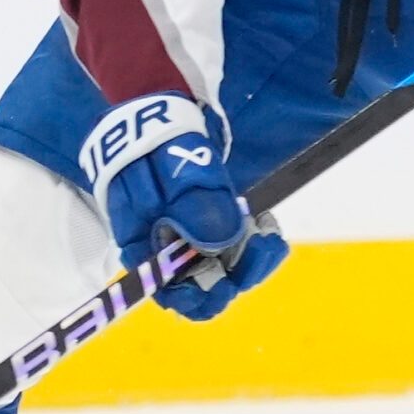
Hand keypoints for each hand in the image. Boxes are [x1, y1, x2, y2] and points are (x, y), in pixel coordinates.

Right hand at [79, 94, 287, 321]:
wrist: (154, 114)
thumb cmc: (158, 146)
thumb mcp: (177, 175)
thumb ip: (196, 210)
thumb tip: (221, 245)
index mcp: (147, 251)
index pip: (178, 298)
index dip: (209, 299)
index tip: (237, 280)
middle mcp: (165, 255)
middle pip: (208, 286)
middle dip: (243, 269)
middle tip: (266, 240)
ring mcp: (185, 241)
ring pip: (224, 268)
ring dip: (250, 254)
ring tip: (265, 226)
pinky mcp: (201, 226)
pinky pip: (228, 247)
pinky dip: (248, 240)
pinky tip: (261, 220)